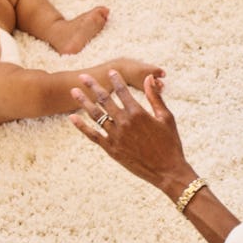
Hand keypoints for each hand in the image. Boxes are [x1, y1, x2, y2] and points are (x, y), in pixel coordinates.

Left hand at [70, 70, 195, 195]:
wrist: (167, 171)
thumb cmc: (170, 143)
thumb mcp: (166, 117)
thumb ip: (155, 97)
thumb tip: (149, 78)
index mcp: (138, 112)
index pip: (122, 91)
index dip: (115, 80)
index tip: (110, 71)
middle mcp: (124, 122)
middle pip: (104, 100)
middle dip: (93, 86)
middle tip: (82, 76)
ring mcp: (116, 136)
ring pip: (95, 115)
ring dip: (83, 102)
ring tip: (73, 92)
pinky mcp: (111, 149)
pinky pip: (93, 135)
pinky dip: (81, 126)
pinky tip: (72, 117)